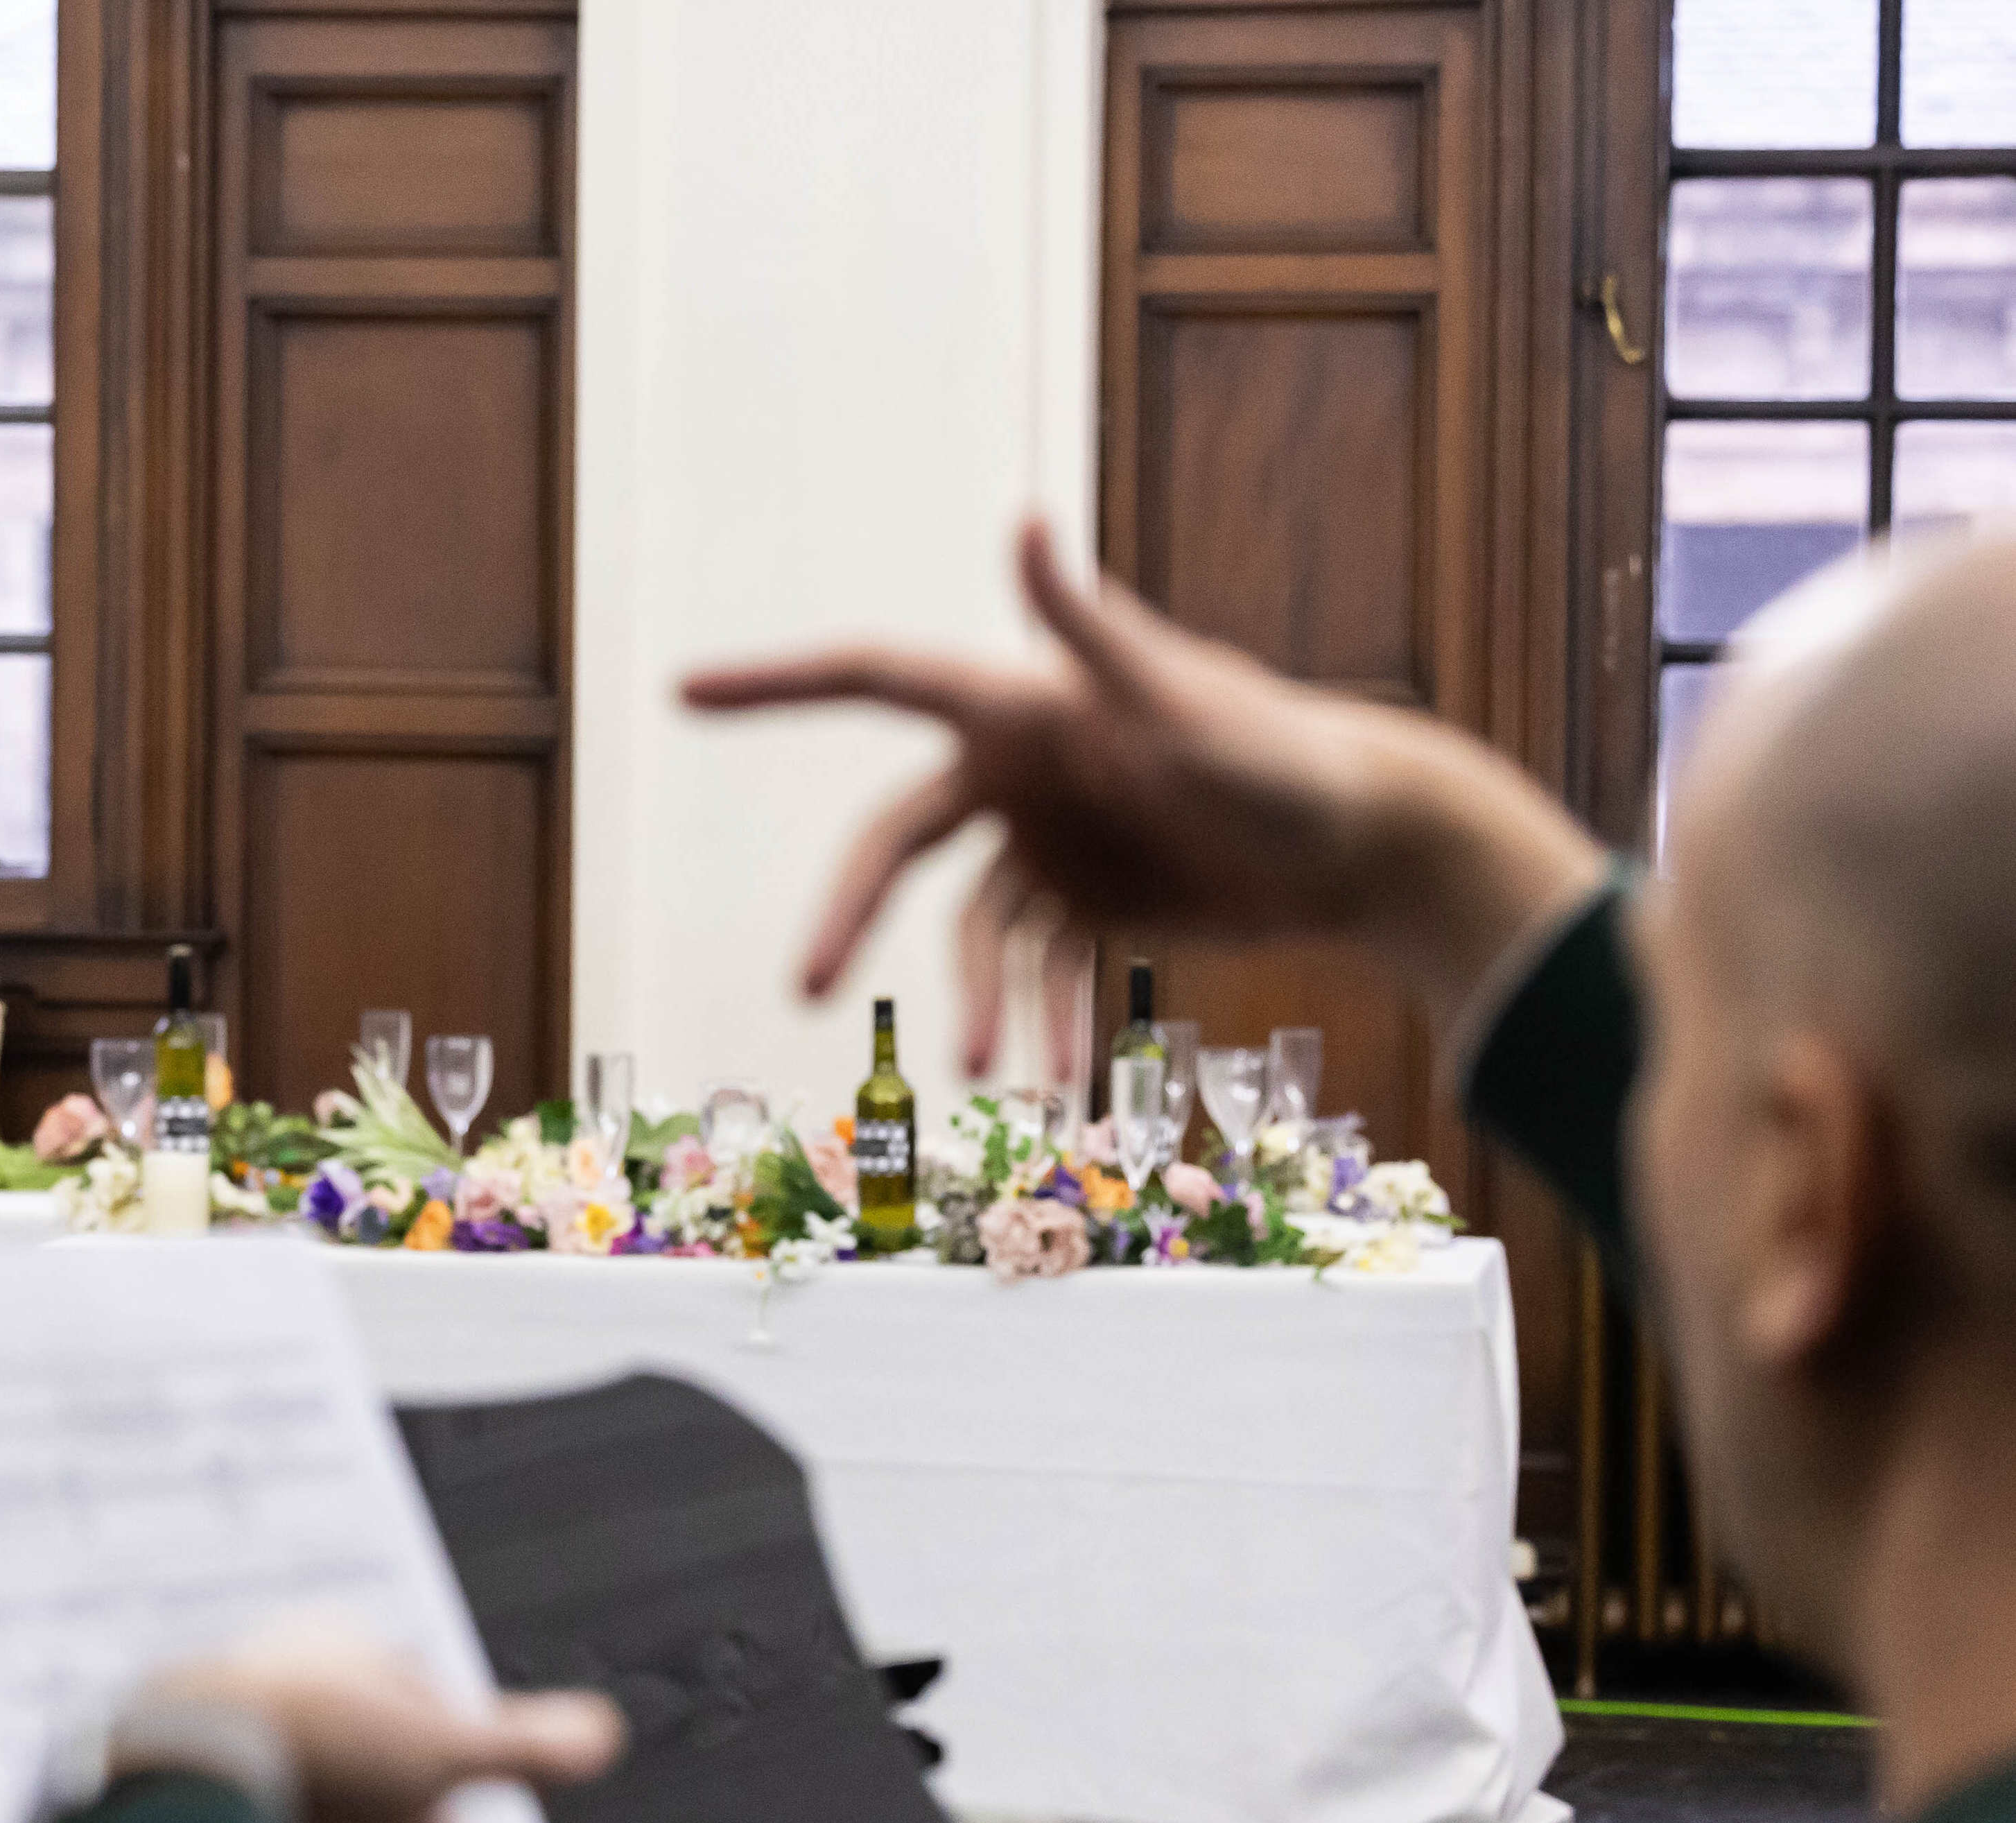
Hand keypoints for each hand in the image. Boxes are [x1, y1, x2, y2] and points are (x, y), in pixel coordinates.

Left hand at [131, 1627, 623, 1822]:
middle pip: (360, 1770)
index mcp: (338, 1651)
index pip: (413, 1701)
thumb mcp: (442, 1749)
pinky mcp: (183, 1816)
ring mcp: (224, 1752)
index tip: (479, 1813)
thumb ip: (523, 1750)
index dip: (456, 1760)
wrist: (179, 1773)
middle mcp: (275, 1692)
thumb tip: (607, 1732)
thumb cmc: (316, 1744)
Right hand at [682, 519, 1606, 1078]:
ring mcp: (1050, 843)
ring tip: (997, 1074)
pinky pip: (1043, 974)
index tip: (681, 693)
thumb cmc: (1283, 754)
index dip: (771, 686)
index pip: (871, 679)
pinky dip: (1049, 1023)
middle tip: (807, 989)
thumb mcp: (1181, 700)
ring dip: (982, 1005)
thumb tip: (1026, 515)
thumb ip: (1090, 625)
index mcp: (1018, 706)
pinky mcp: (1091, 906)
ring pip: (972, 936)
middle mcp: (1019, 771)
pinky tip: (1062, 1079)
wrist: (1368, 841)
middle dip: (848, 920)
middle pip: (893, 844)